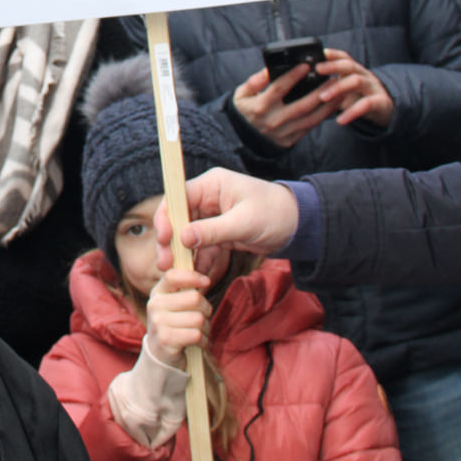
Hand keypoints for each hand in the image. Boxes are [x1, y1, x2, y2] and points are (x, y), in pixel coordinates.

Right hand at [145, 268, 212, 366]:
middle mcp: (155, 305)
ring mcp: (158, 322)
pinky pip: (196, 335)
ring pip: (198, 319)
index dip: (192, 276)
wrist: (160, 356)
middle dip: (206, 309)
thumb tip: (205, 279)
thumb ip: (186, 290)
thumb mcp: (174, 305)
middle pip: (194, 298)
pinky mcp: (165, 339)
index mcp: (157, 293)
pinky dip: (203, 341)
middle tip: (202, 318)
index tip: (206, 282)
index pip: (173, 276)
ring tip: (199, 332)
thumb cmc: (174, 326)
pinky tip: (197, 343)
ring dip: (205, 328)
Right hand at [154, 169, 298, 269]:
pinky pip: (201, 247)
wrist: (297, 225)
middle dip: (170, 241)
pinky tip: (193, 275)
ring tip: (175, 273)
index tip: (163, 238)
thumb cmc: (274, 214)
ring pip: (186, 235)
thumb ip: (213, 230)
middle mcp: (207, 198)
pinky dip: (197, 260)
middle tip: (165, 264)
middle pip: (178, 218)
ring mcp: (211, 217)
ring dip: (181, 253)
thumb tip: (184, 238)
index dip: (166, 217)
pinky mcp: (218, 233)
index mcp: (211, 185)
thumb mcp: (244, 222)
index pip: (178, 197)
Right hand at [232, 64, 336, 146]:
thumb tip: (269, 69)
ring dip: (328, 105)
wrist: (240, 137)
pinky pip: (310, 127)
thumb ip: (255, 81)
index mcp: (261, 106)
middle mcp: (273, 121)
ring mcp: (283, 133)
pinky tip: (331, 106)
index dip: (294, 76)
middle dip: (320, 91)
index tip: (306, 65)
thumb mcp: (242, 93)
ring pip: (311, 119)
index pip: (280, 88)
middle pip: (302, 105)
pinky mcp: (290, 140)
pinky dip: (322, 116)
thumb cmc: (243, 110)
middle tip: (332, 78)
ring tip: (339, 92)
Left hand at [312, 48, 394, 129]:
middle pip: (349, 65)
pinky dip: (352, 112)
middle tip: (317, 69)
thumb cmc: (359, 98)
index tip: (319, 53)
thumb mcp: (345, 89)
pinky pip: (367, 105)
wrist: (386, 110)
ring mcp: (373, 87)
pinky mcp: (381, 102)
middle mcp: (364, 75)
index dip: (333, 54)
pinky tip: (340, 120)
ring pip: (357, 81)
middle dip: (333, 66)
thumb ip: (330, 86)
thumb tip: (302, 88)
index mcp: (354, 70)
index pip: (344, 57)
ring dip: (338, 88)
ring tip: (323, 97)